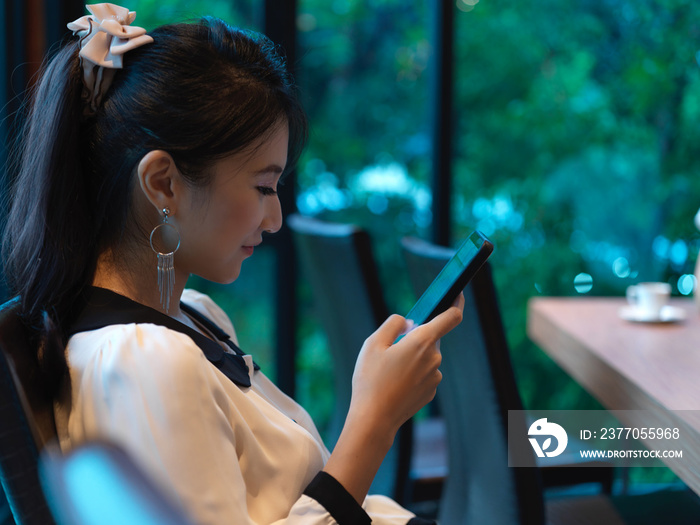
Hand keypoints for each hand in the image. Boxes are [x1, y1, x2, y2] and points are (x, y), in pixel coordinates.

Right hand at [349, 292, 464, 437]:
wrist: (374, 419)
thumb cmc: (371, 379)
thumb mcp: (373, 343)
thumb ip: (393, 324)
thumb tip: (408, 323)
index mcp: (422, 341)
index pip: (451, 317)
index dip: (457, 303)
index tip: (458, 295)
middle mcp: (434, 358)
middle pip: (430, 338)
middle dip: (414, 338)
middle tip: (390, 350)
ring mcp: (435, 377)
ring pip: (425, 357)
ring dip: (411, 357)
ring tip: (388, 372)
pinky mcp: (431, 392)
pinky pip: (424, 374)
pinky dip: (412, 373)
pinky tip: (394, 384)